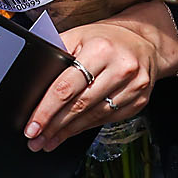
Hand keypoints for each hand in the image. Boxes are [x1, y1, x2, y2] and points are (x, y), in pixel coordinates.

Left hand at [23, 3, 177, 151]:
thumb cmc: (106, 38)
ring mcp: (134, 86)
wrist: (144, 41)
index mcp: (100, 49)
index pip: (66, 86)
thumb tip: (33, 83)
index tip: (32, 126)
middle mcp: (120, 68)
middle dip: (54, 126)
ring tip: (49, 140)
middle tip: (35, 140)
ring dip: (68, 132)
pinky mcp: (140, 100)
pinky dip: (87, 128)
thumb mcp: (78, 36)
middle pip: (80, 105)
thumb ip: (57, 54)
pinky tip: (72, 132)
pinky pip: (108, 119)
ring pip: (94, 116)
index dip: (46, 110)